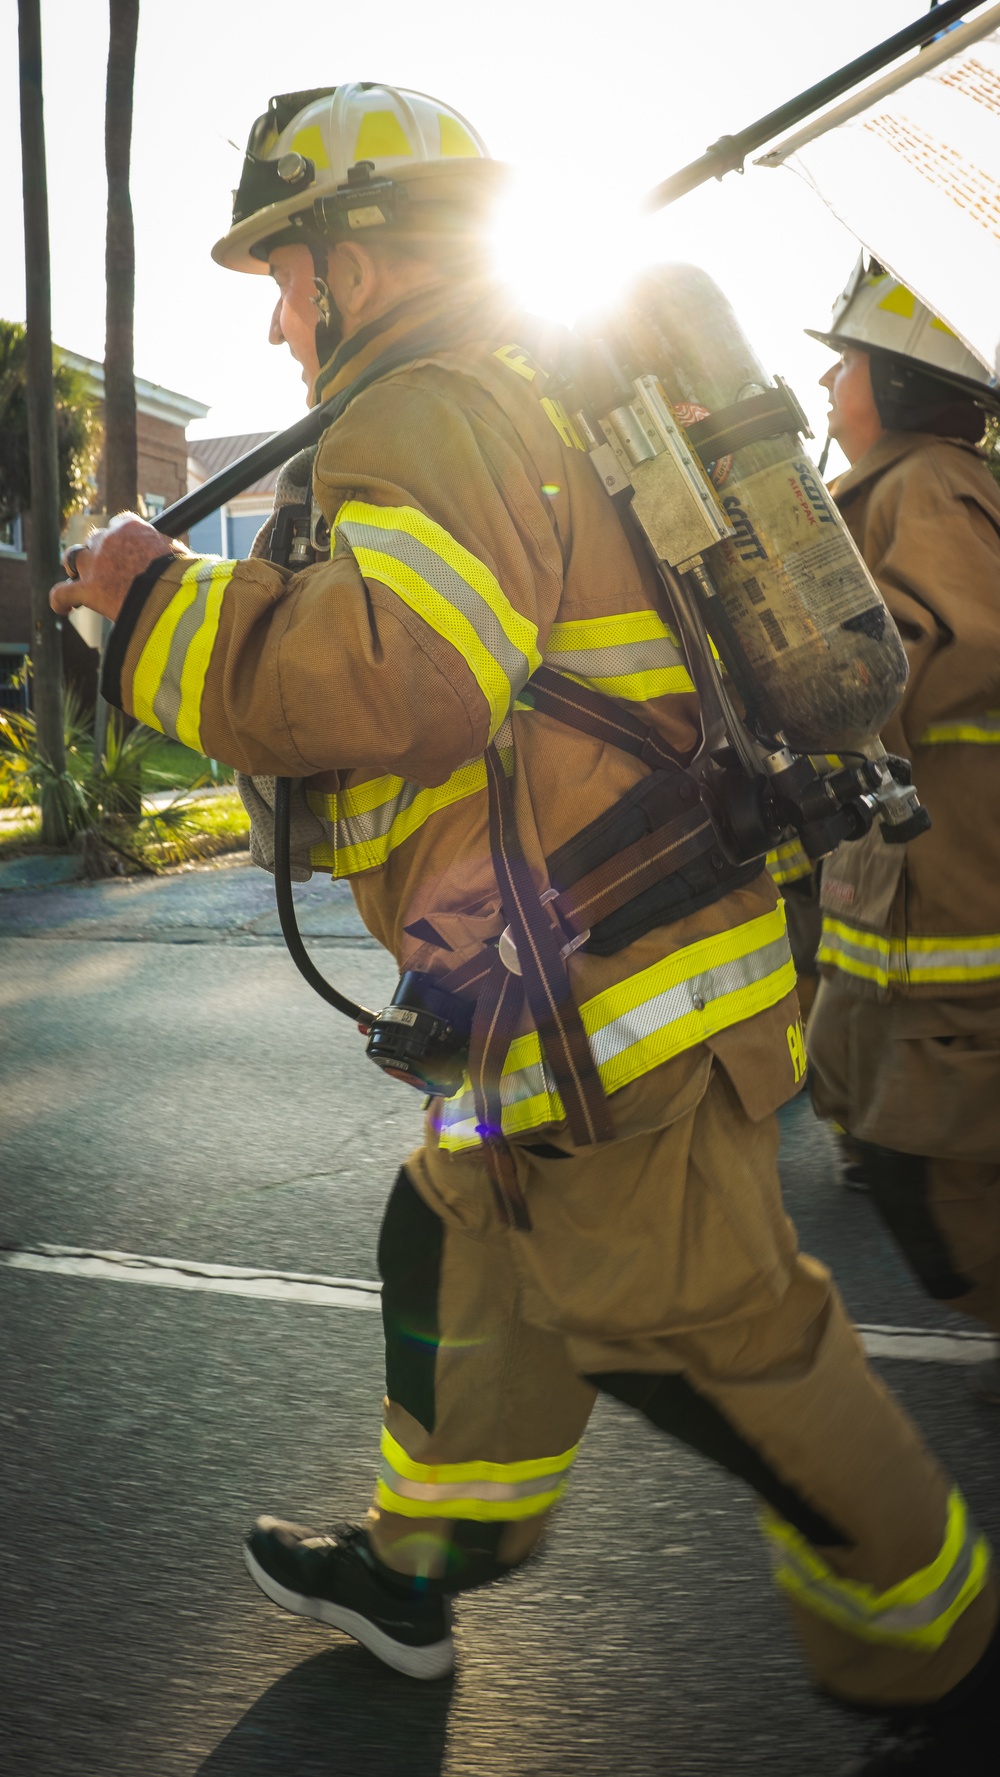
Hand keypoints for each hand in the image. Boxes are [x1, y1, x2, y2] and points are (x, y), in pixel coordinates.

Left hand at [50, 512, 188, 621]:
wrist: (175, 598)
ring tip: (83, 580)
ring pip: (74, 558)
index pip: (118, 525)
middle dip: (101, 554)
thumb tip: (176, 559)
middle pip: (95, 540)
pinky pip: (61, 593)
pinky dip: (60, 600)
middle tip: (110, 571)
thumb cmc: (185, 579)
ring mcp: (94, 564)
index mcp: (131, 526)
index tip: (126, 552)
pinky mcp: (87, 590)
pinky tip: (65, 607)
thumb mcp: (178, 556)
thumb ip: (166, 552)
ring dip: (78, 568)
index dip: (120, 540)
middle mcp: (108, 539)